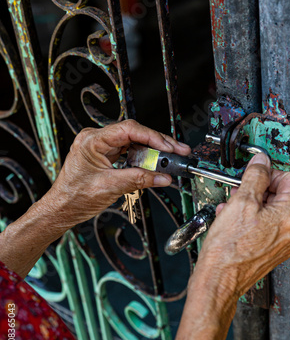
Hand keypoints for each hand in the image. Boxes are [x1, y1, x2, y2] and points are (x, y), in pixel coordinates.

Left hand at [45, 120, 190, 228]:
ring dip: (152, 150)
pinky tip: (155, 163)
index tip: (168, 146)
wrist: (61, 209)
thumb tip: (163, 177)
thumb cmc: (74, 198)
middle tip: (178, 150)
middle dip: (158, 142)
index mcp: (92, 140)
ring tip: (170, 158)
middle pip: (134, 133)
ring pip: (133, 142)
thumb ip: (139, 179)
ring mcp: (101, 146)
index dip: (152, 137)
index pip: (129, 130)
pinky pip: (128, 151)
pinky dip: (142, 157)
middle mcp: (96, 138)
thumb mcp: (110, 187)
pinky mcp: (105, 155)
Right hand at [195, 153, 289, 298]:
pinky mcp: (274, 250)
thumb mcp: (241, 202)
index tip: (254, 175)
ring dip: (251, 205)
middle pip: (281, 195)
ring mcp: (284, 242)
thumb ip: (255, 176)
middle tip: (239, 193)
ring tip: (231, 210)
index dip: (269, 173)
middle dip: (258, 190)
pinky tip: (233, 222)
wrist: (219, 280)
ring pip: (271, 210)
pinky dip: (251, 220)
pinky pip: (266, 226)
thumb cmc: (228, 249)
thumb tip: (262, 162)